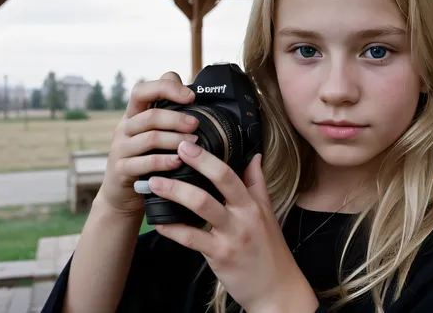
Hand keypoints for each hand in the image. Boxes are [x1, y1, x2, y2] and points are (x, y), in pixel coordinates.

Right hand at [95, 72, 199, 216]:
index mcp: (133, 116)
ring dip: (176, 140)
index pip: (141, 91)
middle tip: (196, 124)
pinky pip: (146, 163)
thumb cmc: (146, 159)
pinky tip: (180, 162)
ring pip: (150, 138)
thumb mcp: (154, 135)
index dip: (165, 88)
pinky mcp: (122, 170)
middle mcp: (124, 129)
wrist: (122, 195)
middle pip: (150, 116)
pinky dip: (165, 161)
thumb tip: (191, 91)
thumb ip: (167, 115)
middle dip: (177, 118)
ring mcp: (120, 150)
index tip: (190, 96)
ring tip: (194, 144)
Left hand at [148, 142, 319, 312]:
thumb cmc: (270, 251)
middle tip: (173, 151)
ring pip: (202, 206)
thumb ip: (257, 184)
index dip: (209, 157)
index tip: (188, 144)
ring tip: (155, 184)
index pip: (231, 173)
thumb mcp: (267, 213)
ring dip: (176, 192)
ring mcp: (232, 236)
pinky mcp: (220, 256)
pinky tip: (159, 222)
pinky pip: (191, 238)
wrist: (277, 289)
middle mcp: (244, 216)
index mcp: (253, 204)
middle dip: (196, 164)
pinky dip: (173, 229)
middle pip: (220, 182)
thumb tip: (255, 156)